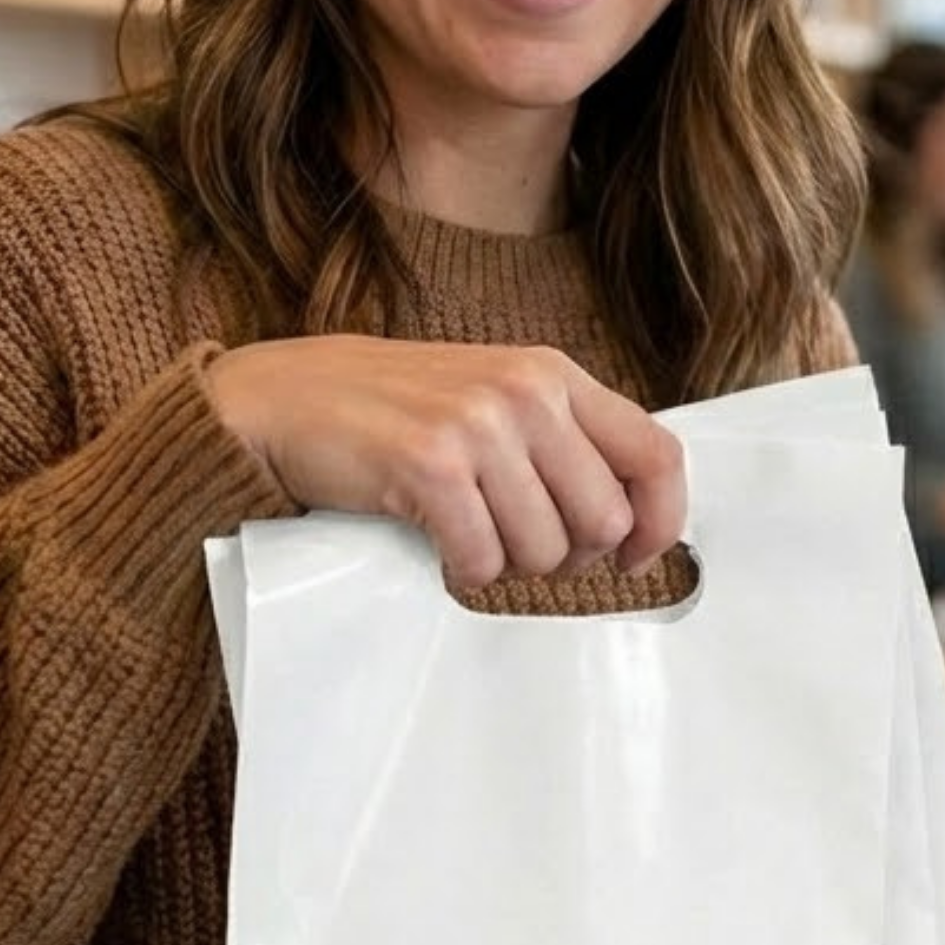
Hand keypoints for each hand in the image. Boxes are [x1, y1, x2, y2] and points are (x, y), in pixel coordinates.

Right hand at [205, 338, 684, 590]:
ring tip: (468, 532)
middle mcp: (527, 392)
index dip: (661, 522)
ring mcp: (480, 425)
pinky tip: (437, 541)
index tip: (634, 558)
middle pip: (605, 521)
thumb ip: (563, 443)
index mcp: (554, 375)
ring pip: (547, 551)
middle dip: (567, 556)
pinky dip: (463, 569)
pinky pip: (484, 561)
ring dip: (508, 565)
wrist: (283, 401)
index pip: (658, 454)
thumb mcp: (494, 401)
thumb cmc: (393, 412)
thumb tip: (632, 522)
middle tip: (516, 544)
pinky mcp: (431, 465)